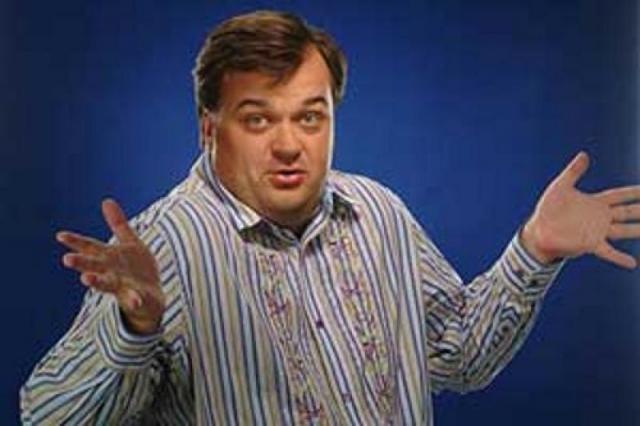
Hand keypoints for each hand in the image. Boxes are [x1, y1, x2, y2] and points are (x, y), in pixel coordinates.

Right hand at [57, 199, 164, 334]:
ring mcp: (122, 286)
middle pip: (93, 265)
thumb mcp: (129, 243)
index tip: (60, 235)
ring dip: (96, 281)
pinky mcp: (135, 298)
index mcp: (108, 257)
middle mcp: (111, 272)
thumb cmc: (136, 269)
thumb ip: (118, 224)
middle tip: (66, 259)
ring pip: (107, 284)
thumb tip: (106, 200)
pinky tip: (135, 301)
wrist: (151, 297)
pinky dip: (133, 300)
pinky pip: (133, 299)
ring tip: (86, 279)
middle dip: (81, 262)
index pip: (90, 247)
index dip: (76, 242)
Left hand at [522, 152, 639, 268]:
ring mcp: (597, 232)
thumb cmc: (547, 209)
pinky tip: (633, 263)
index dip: (634, 192)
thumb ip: (574, 172)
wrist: (537, 231)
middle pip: (629, 212)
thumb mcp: (560, 187)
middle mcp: (600, 217)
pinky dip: (620, 258)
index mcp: (595, 202)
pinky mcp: (590, 244)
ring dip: (638, 230)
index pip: (620, 196)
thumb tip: (584, 154)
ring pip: (625, 230)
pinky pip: (608, 252)